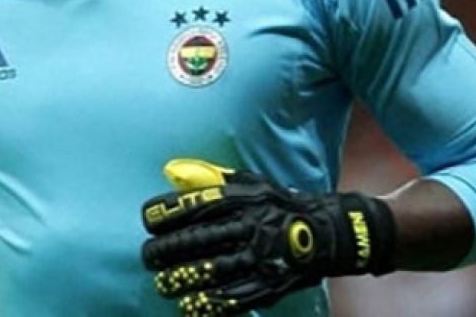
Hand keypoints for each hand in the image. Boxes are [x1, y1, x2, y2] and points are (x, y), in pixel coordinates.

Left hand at [140, 159, 395, 315]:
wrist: (328, 232)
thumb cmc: (279, 205)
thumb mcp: (250, 183)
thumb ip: (210, 178)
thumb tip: (171, 171)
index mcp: (244, 200)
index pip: (197, 205)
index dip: (167, 214)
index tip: (147, 221)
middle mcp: (251, 226)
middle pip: (199, 239)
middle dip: (167, 250)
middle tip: (148, 256)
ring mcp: (262, 257)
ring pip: (214, 270)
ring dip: (183, 278)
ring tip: (162, 283)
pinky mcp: (271, 283)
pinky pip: (237, 297)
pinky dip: (211, 303)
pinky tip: (190, 305)